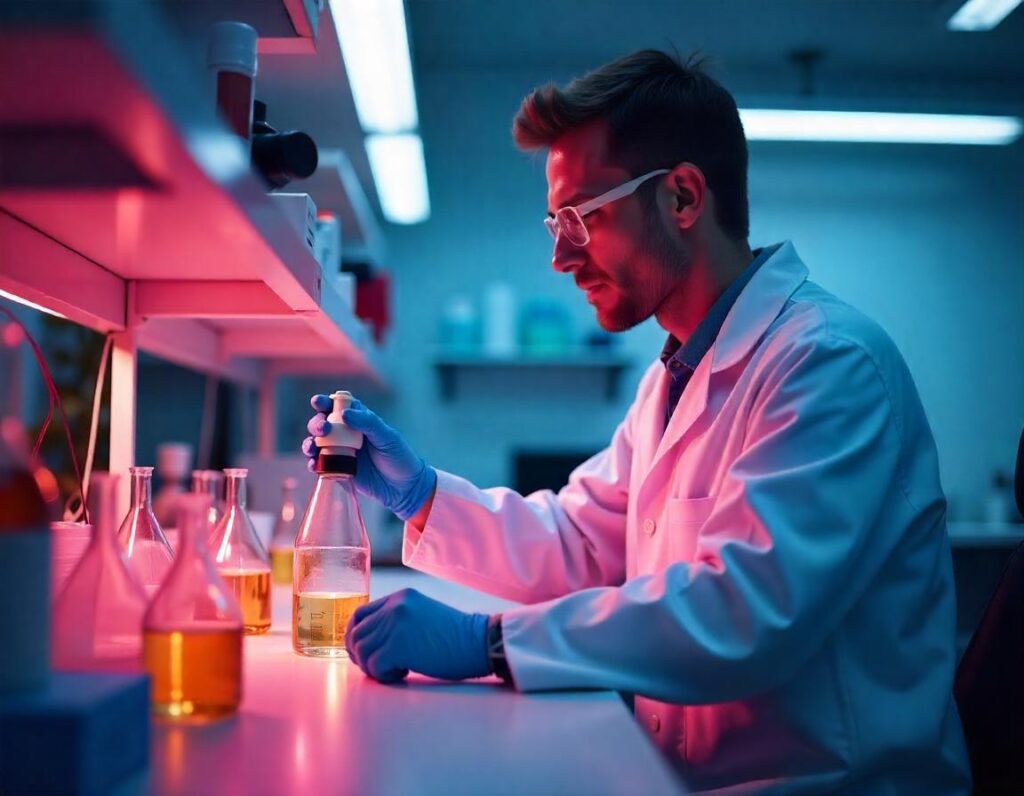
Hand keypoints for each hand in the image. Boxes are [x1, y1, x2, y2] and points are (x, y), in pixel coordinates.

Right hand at [301, 395, 436, 520]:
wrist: (403, 488)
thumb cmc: (399, 457)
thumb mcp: (387, 436)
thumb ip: (367, 423)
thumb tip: (344, 414)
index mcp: (359, 420)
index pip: (338, 406)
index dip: (325, 402)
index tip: (317, 402)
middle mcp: (345, 434)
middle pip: (322, 424)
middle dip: (316, 424)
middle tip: (322, 430)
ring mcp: (340, 452)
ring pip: (316, 444)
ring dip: (309, 444)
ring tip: (312, 448)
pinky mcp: (337, 470)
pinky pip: (319, 465)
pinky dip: (313, 464)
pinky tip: (314, 465)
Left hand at [345, 589, 489, 682]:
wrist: (479, 642)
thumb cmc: (454, 637)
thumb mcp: (421, 615)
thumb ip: (397, 620)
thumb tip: (369, 642)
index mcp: (399, 597)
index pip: (359, 614)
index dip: (355, 636)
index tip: (363, 652)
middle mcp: (394, 607)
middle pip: (356, 634)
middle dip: (360, 655)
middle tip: (378, 667)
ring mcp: (395, 625)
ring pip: (362, 651)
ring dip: (373, 666)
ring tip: (395, 670)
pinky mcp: (399, 646)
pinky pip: (374, 666)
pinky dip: (384, 675)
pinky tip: (403, 673)